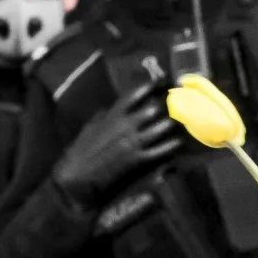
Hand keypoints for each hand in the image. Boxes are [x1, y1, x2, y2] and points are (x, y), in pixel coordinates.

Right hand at [53, 82, 181, 204]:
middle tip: (175, 105)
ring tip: (180, 122)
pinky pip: (160, 150)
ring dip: (171, 124)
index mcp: (112, 116)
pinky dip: (171, 146)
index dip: (148, 87)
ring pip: (160, 129)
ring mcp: (132, 142)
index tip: (159, 82)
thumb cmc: (80, 150)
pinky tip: (178, 143)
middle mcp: (125, 125)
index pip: (133, 96)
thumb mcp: (91, 127)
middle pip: (152, 110)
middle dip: (164, 107)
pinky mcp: (137, 159)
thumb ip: (104, 116)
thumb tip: (111, 108)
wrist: (77, 175)